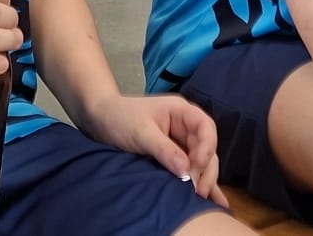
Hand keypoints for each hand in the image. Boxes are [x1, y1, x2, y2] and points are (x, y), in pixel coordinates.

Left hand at [76, 94, 227, 207]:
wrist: (99, 118)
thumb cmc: (119, 117)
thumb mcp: (141, 133)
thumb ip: (164, 150)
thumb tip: (186, 171)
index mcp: (181, 112)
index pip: (205, 127)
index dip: (207, 146)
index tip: (198, 165)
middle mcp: (185, 127)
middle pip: (206, 148)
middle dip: (205, 170)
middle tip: (198, 191)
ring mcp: (180, 142)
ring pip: (200, 162)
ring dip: (203, 179)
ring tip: (202, 200)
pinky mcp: (173, 156)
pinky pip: (190, 169)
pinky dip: (198, 182)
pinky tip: (212, 200)